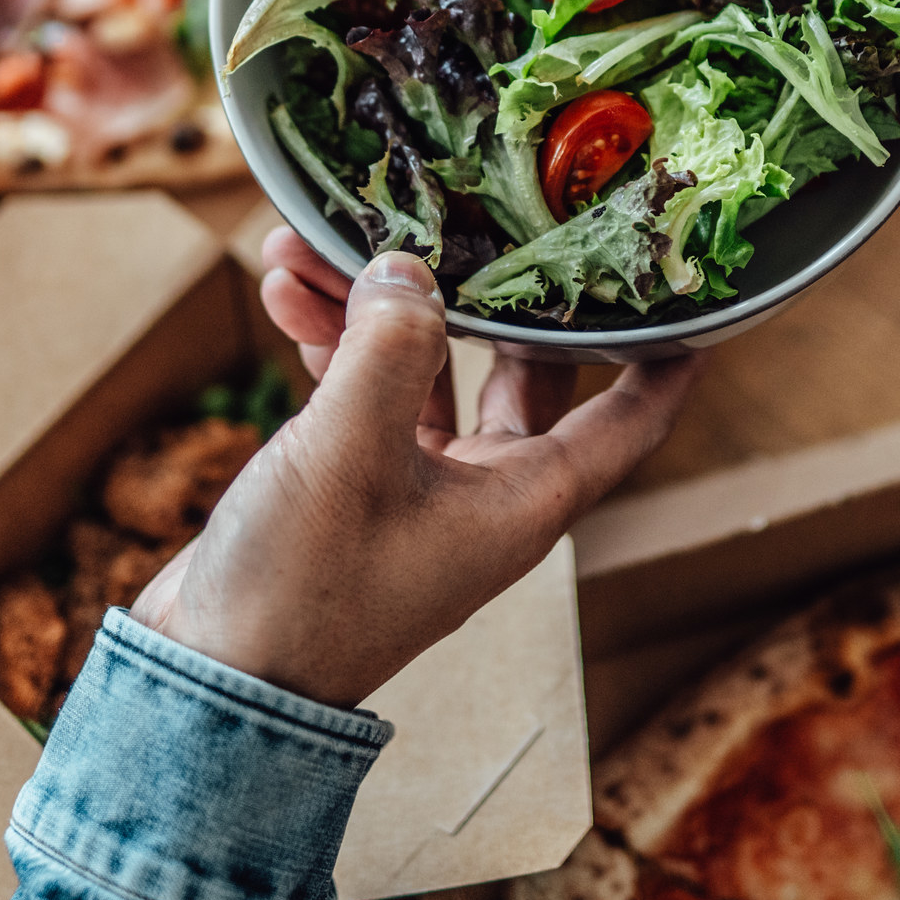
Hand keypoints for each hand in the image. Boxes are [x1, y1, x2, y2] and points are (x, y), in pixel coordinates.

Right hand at [131, 231, 698, 709]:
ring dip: (373, 306)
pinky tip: (285, 291)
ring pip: (421, 367)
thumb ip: (391, 347)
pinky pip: (362, 391)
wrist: (211, 683)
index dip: (665, 357)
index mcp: (522, 500)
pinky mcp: (355, 482)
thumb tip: (411, 269)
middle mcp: (484, 493)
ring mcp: (418, 488)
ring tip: (310, 241)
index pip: (628, 421)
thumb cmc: (302, 591)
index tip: (687, 292)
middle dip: (480, 289)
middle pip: (518, 369)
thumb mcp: (351, 451)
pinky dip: (331, 341)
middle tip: (467, 217)